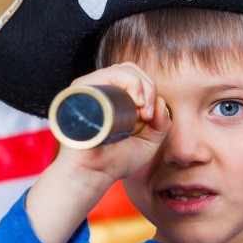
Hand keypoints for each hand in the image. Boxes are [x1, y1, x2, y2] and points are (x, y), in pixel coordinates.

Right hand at [24, 62, 170, 242]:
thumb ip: (162, 122)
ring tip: (141, 110)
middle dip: (148, 87)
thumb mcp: (149, 141)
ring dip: (139, 86)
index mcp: (115, 98)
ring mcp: (90, 90)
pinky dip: (126, 83)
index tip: (151, 116)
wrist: (94, 174)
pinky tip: (133, 104)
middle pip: (130, 68)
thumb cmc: (117, 161)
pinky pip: (105, 75)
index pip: (135, 76)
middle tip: (148, 113)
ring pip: (120, 69)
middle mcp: (101, 90)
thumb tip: (161, 101)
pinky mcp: (81, 92)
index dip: (150, 90)